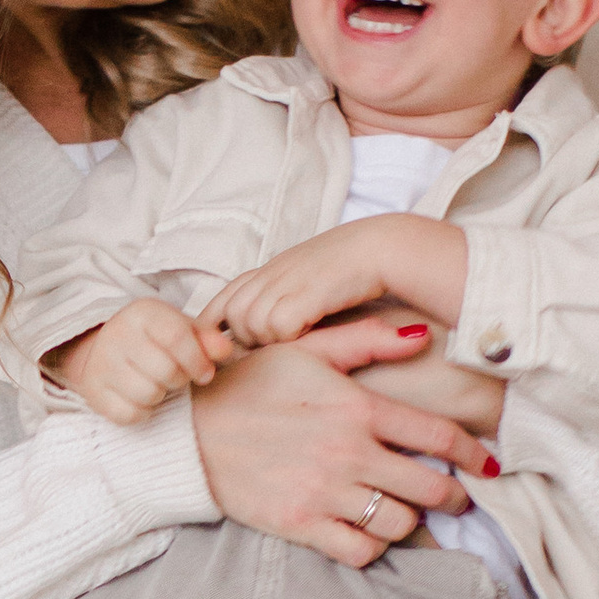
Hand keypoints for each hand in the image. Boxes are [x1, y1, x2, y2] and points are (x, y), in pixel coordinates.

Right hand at [50, 299, 215, 423]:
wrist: (108, 352)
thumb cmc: (156, 342)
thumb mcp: (184, 332)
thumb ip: (208, 340)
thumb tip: (225, 350)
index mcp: (142, 312)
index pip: (177, 337)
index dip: (197, 361)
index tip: (205, 373)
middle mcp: (116, 333)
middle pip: (165, 370)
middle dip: (179, 379)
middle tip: (176, 377)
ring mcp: (100, 363)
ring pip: (147, 393)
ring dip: (160, 395)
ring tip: (157, 384)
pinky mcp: (92, 391)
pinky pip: (129, 414)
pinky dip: (142, 412)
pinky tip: (141, 398)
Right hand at [189, 324, 497, 565]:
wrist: (187, 430)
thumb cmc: (248, 384)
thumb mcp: (304, 348)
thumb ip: (365, 339)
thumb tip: (421, 333)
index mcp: (356, 408)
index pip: (438, 437)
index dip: (473, 454)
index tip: (487, 465)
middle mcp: (348, 452)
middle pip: (429, 488)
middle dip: (452, 496)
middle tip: (453, 497)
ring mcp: (325, 491)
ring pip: (399, 524)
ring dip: (410, 521)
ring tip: (405, 512)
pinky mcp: (300, 523)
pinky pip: (360, 550)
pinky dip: (372, 546)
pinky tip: (368, 531)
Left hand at [204, 215, 466, 351]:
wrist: (385, 249)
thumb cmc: (354, 272)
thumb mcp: (305, 282)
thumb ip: (278, 300)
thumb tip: (253, 334)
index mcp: (266, 271)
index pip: (219, 303)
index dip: (213, 328)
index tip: (220, 350)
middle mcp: (267, 274)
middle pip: (231, 320)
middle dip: (246, 340)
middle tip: (280, 344)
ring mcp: (280, 282)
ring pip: (251, 329)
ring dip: (273, 340)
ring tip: (305, 333)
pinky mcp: (299, 294)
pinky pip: (277, 331)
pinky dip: (292, 338)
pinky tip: (316, 329)